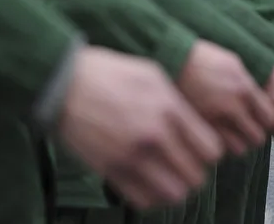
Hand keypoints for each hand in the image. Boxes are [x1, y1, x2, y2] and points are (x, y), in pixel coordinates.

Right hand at [57, 46, 222, 208]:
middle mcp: (155, 134)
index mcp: (169, 107)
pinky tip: (143, 181)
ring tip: (163, 176)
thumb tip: (194, 127)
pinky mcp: (110, 170)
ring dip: (172, 188)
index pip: (211, 150)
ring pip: (174, 194)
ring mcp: (132, 155)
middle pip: (196, 176)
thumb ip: (176, 103)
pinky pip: (144, 201)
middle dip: (191, 173)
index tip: (196, 150)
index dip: (206, 154)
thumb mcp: (150, 74)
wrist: (62, 82)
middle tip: (180, 164)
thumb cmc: (106, 73)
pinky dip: (149, 197)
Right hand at [177, 40, 273, 154]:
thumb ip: (249, 85)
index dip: (265, 121)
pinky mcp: (198, 127)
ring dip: (237, 143)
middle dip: (252, 134)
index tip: (258, 118)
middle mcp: (232, 104)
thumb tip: (262, 103)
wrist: (171, 60)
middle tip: (244, 127)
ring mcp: (215, 118)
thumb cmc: (199, 59)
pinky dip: (219, 144)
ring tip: (228, 133)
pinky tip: (214, 133)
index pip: (271, 118)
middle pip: (257, 137)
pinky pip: (218, 147)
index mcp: (243, 87)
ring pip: (239, 148)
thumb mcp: (232, 63)